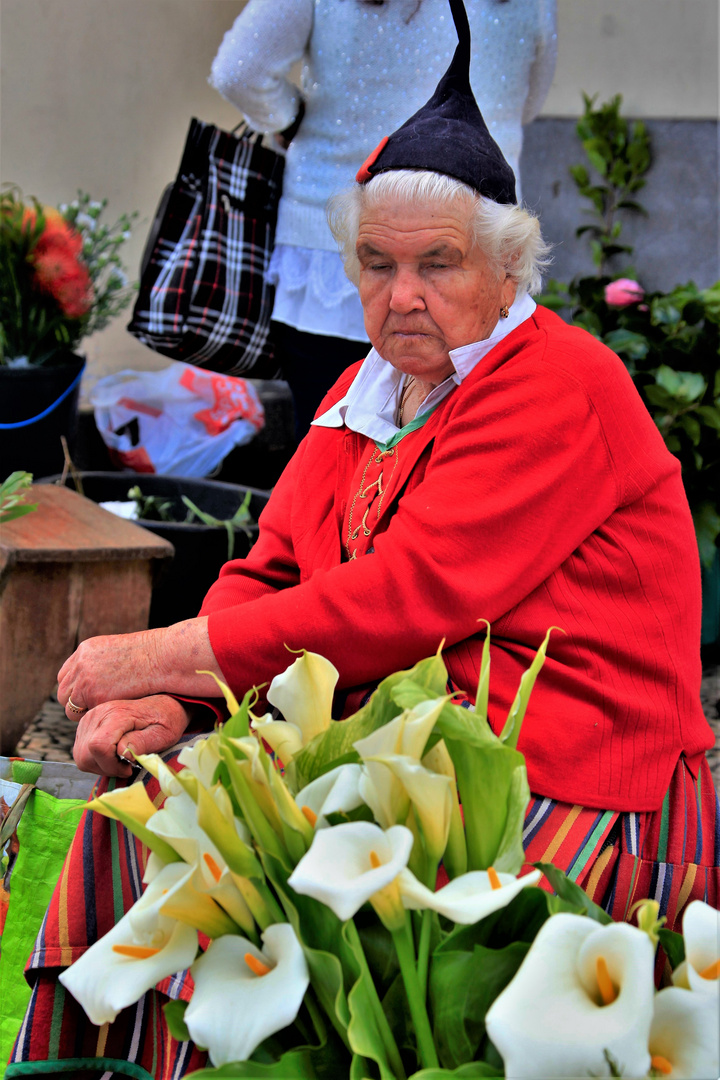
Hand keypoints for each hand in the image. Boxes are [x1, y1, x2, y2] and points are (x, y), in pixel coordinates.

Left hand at [57, 617, 222, 717]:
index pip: (66, 675)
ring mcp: (84, 679)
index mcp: (86, 650)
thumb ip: (104, 663)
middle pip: (63, 692)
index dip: (76, 689)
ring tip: (105, 714)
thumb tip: (100, 677)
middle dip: (76, 703)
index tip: (90, 697)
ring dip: (84, 712)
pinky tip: (110, 715)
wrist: (161, 657)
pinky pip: (84, 715)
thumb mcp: (120, 651)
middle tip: (96, 710)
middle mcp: (80, 663)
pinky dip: (95, 717)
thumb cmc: (151, 655)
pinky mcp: (93, 695)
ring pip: (70, 707)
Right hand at [72, 695, 192, 776]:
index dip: (112, 765)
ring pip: (81, 756)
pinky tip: (114, 755)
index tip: (130, 767)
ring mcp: (88, 719)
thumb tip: (123, 753)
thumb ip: (142, 742)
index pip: (98, 746)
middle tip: (127, 766)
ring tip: (122, 759)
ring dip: (101, 765)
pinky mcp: (86, 726)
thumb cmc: (165, 720)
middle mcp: (97, 714)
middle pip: (85, 755)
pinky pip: (81, 753)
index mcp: (116, 714)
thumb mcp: (162, 733)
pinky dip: (96, 760)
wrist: (160, 705)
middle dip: (106, 768)